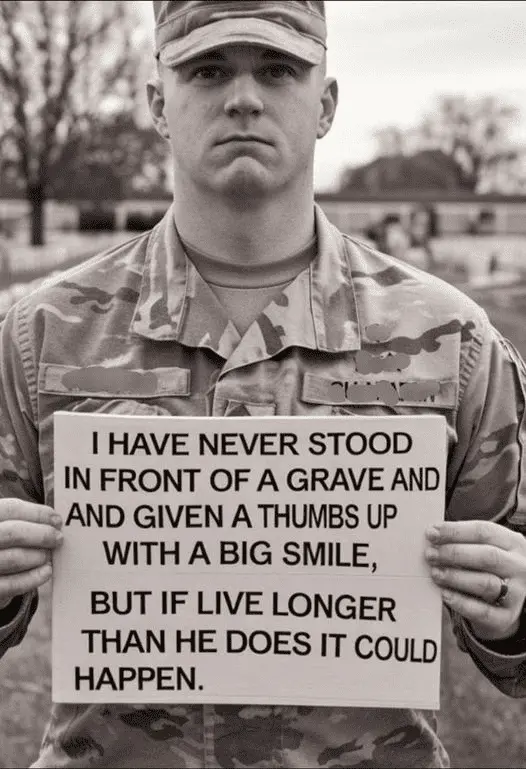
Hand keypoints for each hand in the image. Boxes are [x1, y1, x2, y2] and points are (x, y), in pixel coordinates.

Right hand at [0, 499, 62, 610]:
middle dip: (42, 535)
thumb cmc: (1, 545)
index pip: (11, 509)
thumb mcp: (4, 527)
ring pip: (15, 558)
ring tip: (48, 555)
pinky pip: (13, 584)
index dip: (38, 513)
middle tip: (58, 538)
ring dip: (39, 556)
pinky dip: (33, 577)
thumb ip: (22, 522)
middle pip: (14, 533)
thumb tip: (53, 523)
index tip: (56, 520)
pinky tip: (46, 571)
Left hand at [425, 520, 525, 641]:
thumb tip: (433, 535)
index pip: (484, 532)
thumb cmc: (487, 567)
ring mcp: (517, 593)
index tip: (432, 533)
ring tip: (435, 573)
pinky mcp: (506, 617)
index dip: (455, 531)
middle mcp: (518, 567)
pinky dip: (461, 602)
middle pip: (487, 556)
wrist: (505, 601)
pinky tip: (445, 594)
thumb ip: (463, 541)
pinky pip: (483, 611)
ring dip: (456, 577)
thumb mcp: (483, 548)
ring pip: (486, 583)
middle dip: (454, 553)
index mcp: (513, 543)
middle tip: (430, 554)